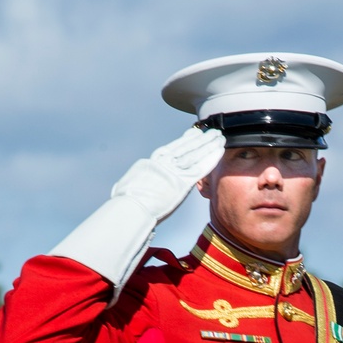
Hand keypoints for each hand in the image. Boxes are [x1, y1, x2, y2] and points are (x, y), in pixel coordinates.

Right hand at [49, 127, 224, 289]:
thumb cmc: (125, 208)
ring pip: (194, 153)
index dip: (182, 143)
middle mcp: (162, 164)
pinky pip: (199, 167)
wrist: (130, 210)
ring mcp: (172, 171)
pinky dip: (210, 157)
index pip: (170, 151)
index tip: (191, 136)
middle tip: (210, 132)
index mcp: (149, 165)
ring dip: (208, 145)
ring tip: (220, 137)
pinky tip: (220, 151)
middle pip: (184, 148)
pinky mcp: (182, 182)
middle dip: (198, 140)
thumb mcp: (126, 193)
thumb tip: (122, 197)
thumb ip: (132, 190)